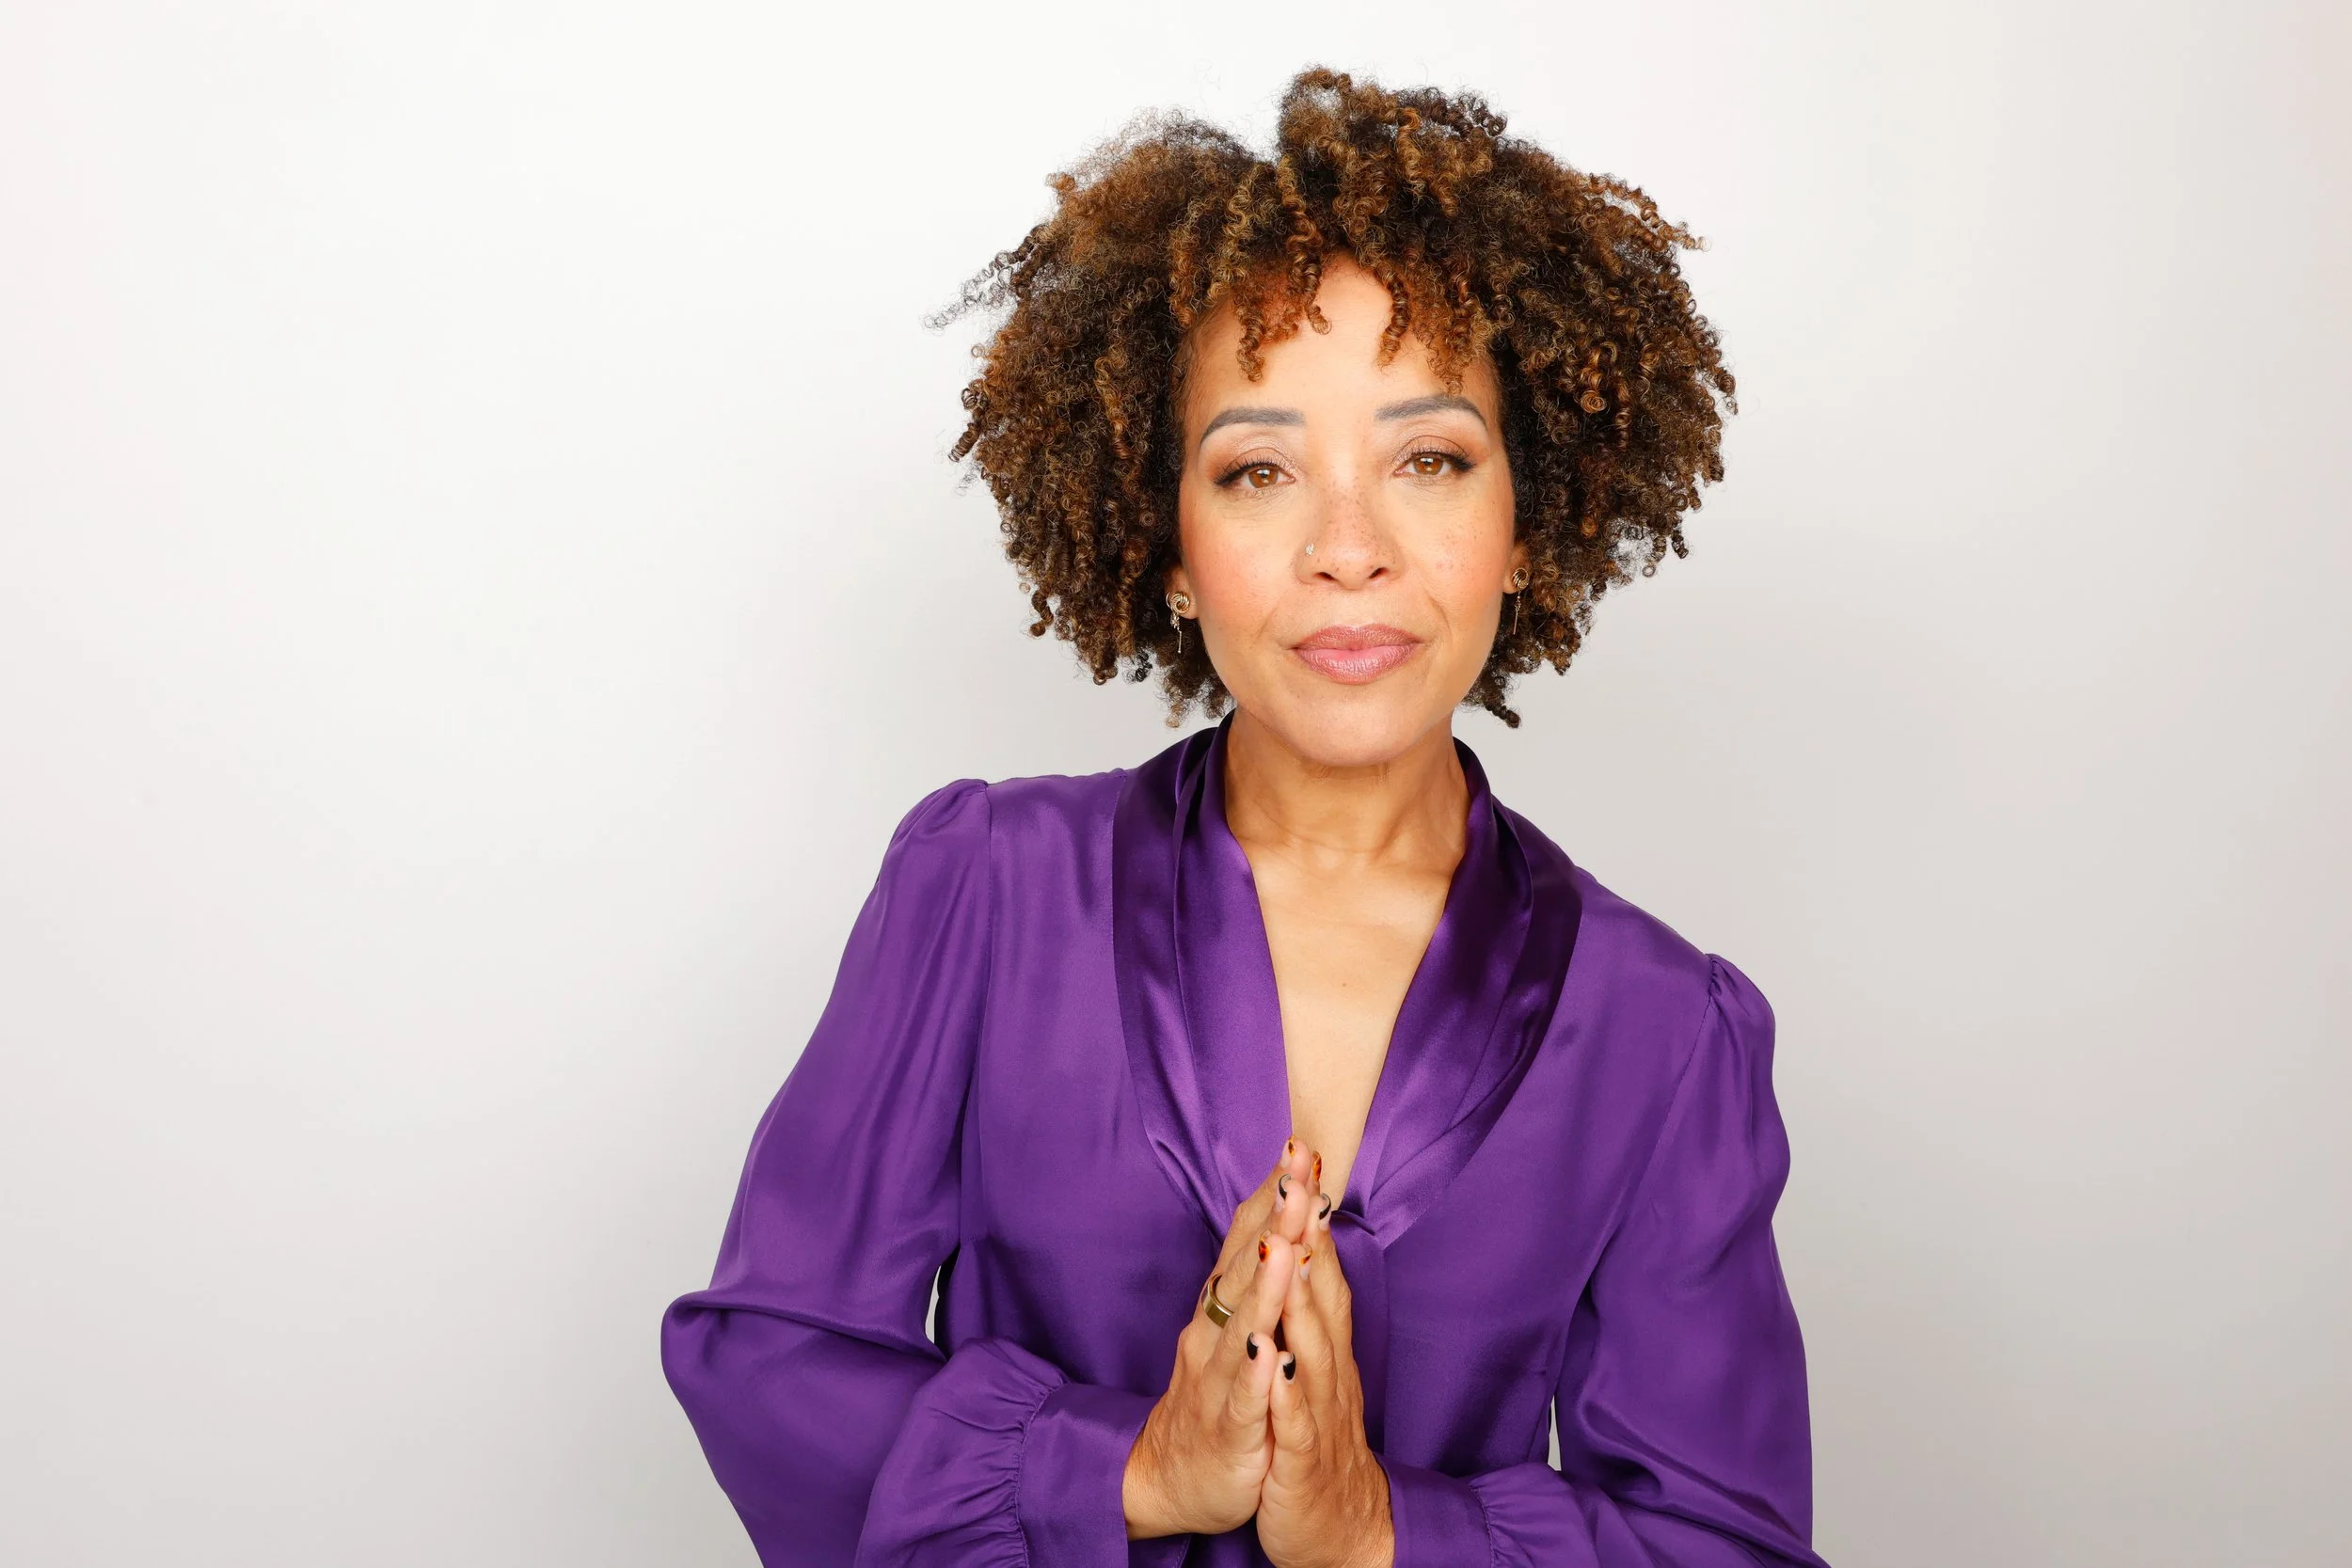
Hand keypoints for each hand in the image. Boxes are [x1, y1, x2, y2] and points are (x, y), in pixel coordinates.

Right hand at [1124, 1140, 1318, 1537]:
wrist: (1169, 1479)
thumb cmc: (1213, 1397)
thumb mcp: (1233, 1329)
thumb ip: (1253, 1275)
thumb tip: (1284, 1214)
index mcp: (1220, 1309)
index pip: (1248, 1239)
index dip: (1273, 1197)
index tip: (1299, 1149)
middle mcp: (1213, 1335)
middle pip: (1245, 1271)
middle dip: (1273, 1223)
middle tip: (1297, 1175)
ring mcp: (1218, 1382)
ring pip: (1243, 1330)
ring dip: (1264, 1289)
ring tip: (1284, 1247)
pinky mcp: (1230, 1431)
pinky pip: (1243, 1402)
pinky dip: (1255, 1376)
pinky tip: (1269, 1353)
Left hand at [1256, 1190, 1394, 1567]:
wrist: (1339, 1529)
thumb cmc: (1314, 1440)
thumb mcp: (1311, 1368)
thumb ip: (1310, 1308)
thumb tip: (1304, 1241)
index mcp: (1324, 1345)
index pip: (1319, 1268)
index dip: (1308, 1214)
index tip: (1299, 1156)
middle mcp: (1327, 1368)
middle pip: (1321, 1291)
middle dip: (1309, 1232)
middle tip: (1302, 1172)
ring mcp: (1317, 1412)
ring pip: (1311, 1348)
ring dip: (1301, 1296)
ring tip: (1292, 1245)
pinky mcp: (1302, 1459)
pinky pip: (1293, 1421)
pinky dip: (1283, 1389)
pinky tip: (1274, 1359)